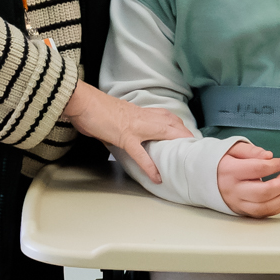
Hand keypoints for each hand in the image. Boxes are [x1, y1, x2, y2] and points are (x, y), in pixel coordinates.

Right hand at [62, 82, 194, 183]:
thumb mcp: (115, 114)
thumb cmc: (95, 108)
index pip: (165, 116)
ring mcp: (135, 127)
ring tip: (185, 158)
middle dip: (185, 134)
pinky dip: (149, 166)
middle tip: (196, 147)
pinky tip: (156, 177)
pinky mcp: (124, 137)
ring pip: (163, 133)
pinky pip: (140, 153)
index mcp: (139, 112)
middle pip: (171, 123)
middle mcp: (141, 117)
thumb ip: (125, 121)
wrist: (82, 102)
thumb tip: (126, 130)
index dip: (178, 125)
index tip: (187, 133)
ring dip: (176, 144)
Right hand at [218, 142, 279, 217]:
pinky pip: (261, 214)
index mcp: (229, 171)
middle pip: (262, 192)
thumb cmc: (222, 161)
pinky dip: (277, 208)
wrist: (204, 178)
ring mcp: (236, 203)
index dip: (274, 165)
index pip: (257, 169)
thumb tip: (269, 156)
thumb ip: (251, 151)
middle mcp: (232, 190)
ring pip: (263, 207)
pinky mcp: (240, 211)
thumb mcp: (233, 149)